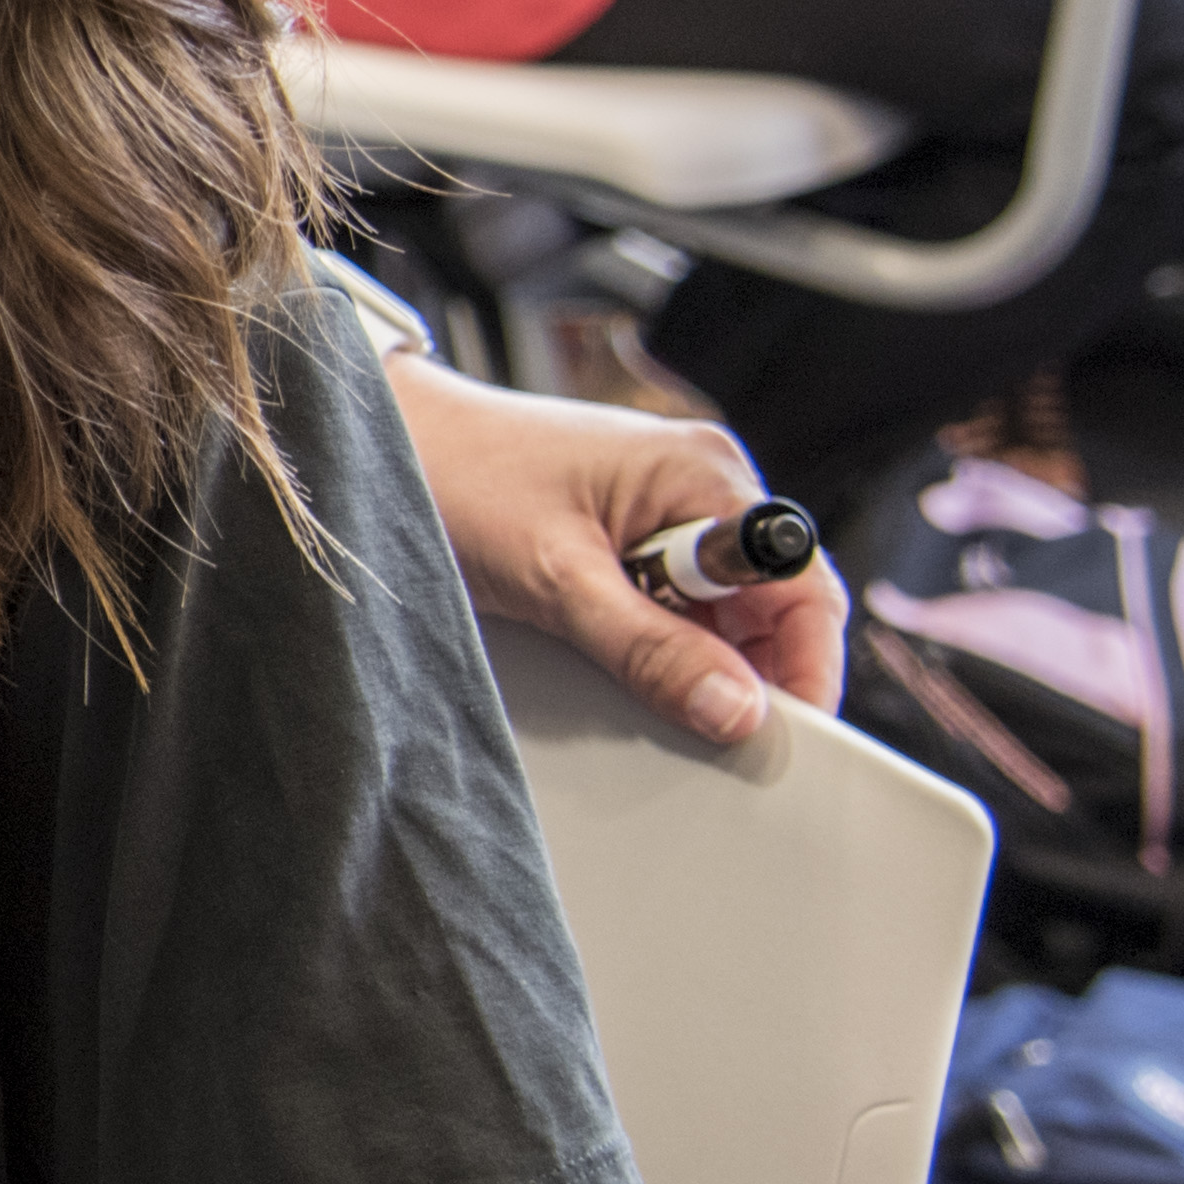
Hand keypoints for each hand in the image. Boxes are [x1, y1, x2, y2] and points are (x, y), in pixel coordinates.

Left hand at [381, 352, 843, 741]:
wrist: (379, 445)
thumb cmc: (458, 478)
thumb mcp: (557, 579)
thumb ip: (651, 649)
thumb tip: (738, 712)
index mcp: (704, 474)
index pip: (800, 584)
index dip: (805, 666)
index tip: (782, 734)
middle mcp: (698, 488)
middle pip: (767, 606)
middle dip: (745, 673)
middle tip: (709, 738)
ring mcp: (662, 513)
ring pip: (716, 616)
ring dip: (691, 663)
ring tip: (643, 695)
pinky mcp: (622, 538)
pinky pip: (668, 608)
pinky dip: (653, 646)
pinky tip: (612, 666)